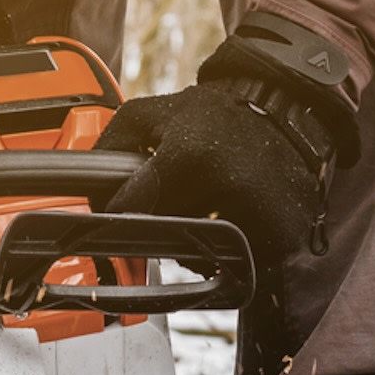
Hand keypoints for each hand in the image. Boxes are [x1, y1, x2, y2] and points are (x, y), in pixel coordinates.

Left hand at [95, 80, 324, 265]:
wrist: (287, 111)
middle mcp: (229, 187)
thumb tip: (88, 196)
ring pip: (198, 256)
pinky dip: (225, 248)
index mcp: (190, 157)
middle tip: (174, 196)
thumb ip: (109, 146)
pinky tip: (233, 214)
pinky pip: (233, 263)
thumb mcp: (151, 113)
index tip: (121, 211)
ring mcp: (260, 216)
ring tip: (205, 202)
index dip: (119, 214)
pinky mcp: (282, 238)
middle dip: (158, 223)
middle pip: (162, 236)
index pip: (129, 212)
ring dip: (192, 239)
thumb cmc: (214, 115)